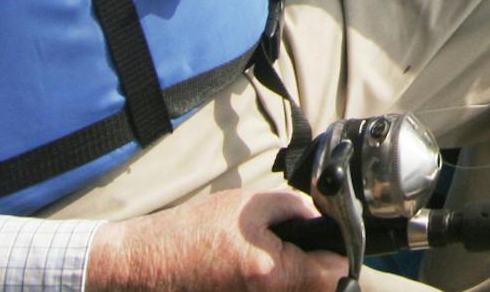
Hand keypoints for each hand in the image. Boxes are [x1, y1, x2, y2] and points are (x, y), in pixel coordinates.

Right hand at [85, 185, 345, 290]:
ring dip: (298, 275)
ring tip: (282, 254)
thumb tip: (319, 216)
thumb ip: (292, 207)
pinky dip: (276, 282)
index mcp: (273, 272)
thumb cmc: (191, 232)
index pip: (334, 275)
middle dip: (320, 268)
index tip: (343, 242)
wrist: (146, 264)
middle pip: (317, 288)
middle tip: (312, 248)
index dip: (342, 256)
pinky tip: (262, 266)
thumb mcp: (247, 205)